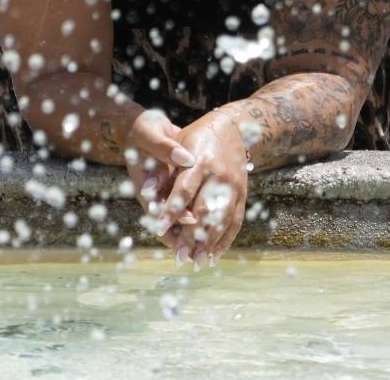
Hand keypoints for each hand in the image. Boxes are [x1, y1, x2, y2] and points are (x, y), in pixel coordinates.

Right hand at [122, 109, 198, 249]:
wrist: (144, 126)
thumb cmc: (144, 128)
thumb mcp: (150, 134)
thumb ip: (165, 148)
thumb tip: (186, 159)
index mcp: (146, 186)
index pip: (159, 211)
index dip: (174, 219)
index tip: (192, 222)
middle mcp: (157, 195)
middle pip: (171, 222)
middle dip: (187, 235)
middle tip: (202, 247)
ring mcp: (168, 194)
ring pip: (182, 220)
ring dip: (195, 233)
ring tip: (211, 247)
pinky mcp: (180, 188)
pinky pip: (189, 209)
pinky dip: (201, 219)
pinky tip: (217, 226)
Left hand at [157, 111, 248, 268]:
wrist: (234, 127)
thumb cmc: (196, 136)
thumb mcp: (177, 144)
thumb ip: (164, 169)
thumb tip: (147, 192)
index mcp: (199, 161)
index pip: (183, 191)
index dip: (171, 211)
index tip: (158, 229)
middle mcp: (219, 175)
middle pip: (204, 211)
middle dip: (192, 236)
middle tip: (180, 257)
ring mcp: (234, 186)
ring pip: (222, 220)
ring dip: (209, 244)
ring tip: (197, 262)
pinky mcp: (243, 193)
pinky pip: (235, 221)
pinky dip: (226, 240)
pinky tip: (215, 255)